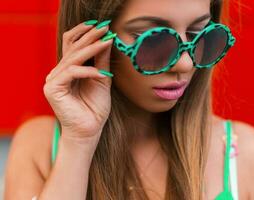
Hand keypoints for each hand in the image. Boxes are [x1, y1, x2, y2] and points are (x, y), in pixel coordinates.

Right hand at [43, 20, 114, 141]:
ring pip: (72, 58)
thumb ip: (101, 61)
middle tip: (105, 28)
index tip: (103, 26)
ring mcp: (53, 80)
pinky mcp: (52, 89)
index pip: (73, 44)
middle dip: (90, 36)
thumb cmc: (95, 107)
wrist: (90, 130)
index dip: (86, 33)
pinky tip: (102, 74)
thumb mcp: (102, 79)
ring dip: (91, 49)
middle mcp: (58, 72)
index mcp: (68, 69)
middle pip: (72, 47)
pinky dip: (88, 71)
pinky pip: (71, 73)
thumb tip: (107, 40)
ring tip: (107, 42)